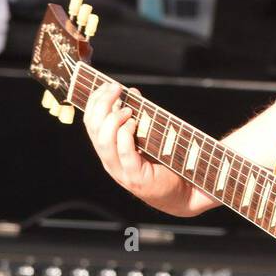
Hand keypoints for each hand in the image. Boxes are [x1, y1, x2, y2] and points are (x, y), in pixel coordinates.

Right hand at [82, 80, 194, 214]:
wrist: (185, 191)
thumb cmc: (167, 162)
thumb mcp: (149, 135)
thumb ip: (139, 116)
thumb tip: (132, 93)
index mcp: (109, 149)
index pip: (91, 122)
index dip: (95, 101)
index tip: (107, 85)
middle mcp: (110, 160)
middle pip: (94, 129)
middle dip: (102, 104)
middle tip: (116, 88)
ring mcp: (121, 171)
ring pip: (104, 141)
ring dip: (113, 119)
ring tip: (127, 109)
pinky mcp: (135, 178)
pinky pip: (123, 152)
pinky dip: (126, 134)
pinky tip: (135, 123)